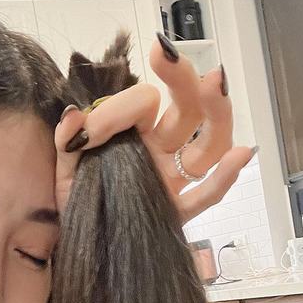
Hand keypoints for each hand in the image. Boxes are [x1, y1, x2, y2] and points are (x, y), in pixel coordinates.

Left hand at [54, 35, 255, 224]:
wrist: (76, 247)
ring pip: (207, 144)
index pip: (140, 104)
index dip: (117, 110)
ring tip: (216, 84)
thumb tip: (73, 116)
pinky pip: (206, 195)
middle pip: (185, 108)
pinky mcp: (176, 212)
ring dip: (216, 114)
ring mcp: (171, 179)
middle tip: (168, 55)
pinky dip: (225, 177)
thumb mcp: (62, 170)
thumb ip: (67, 141)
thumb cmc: (74, 204)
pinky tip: (240, 154)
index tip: (87, 136)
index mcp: (131, 133)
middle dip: (181, 78)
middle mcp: (158, 149)